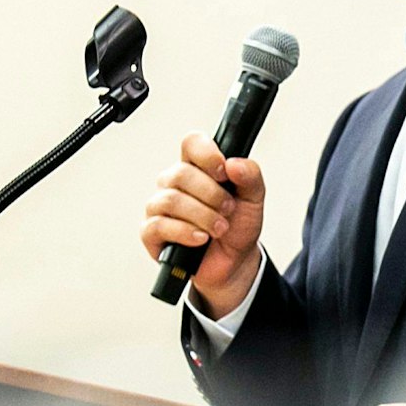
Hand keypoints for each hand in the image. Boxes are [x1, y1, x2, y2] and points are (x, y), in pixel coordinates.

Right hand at [139, 132, 265, 316]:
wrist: (234, 261)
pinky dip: (185, 232)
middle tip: (228, 209)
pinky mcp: (151, 232)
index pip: (191, 143)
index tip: (223, 171)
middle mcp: (175, 184)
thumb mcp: (254, 199)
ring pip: (171, 200)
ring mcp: (160, 207)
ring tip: (220, 228)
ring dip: (202, 215)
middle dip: (212, 194)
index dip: (206, 154)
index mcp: (198, 168)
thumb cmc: (238, 226)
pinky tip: (201, 239)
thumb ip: (250, 176)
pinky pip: (159, 225)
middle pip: (181, 173)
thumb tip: (234, 163)